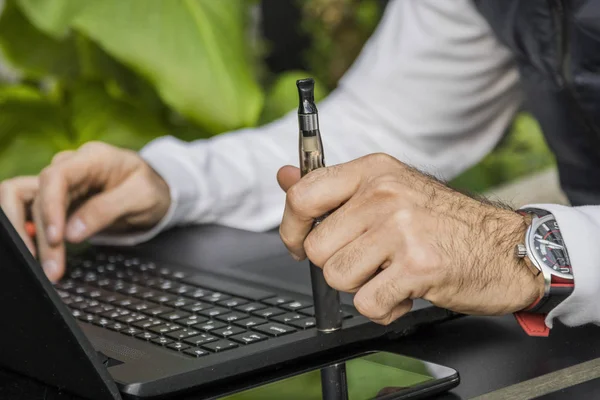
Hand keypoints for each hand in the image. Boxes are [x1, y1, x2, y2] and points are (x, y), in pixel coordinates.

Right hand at [0, 142, 170, 281]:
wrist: (155, 190)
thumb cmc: (150, 187)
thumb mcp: (141, 196)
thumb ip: (107, 209)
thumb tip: (72, 232)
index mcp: (91, 158)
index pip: (56, 176)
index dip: (50, 207)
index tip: (56, 238)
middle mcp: (69, 168)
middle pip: (36, 194)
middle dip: (39, 233)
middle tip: (51, 267)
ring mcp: (61, 186)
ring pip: (28, 206)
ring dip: (30, 237)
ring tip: (45, 268)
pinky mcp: (58, 203)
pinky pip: (36, 218)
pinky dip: (36, 239)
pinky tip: (42, 258)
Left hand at [277, 153, 543, 324]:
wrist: (505, 246)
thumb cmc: (445, 221)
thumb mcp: (389, 188)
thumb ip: (333, 188)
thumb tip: (284, 176)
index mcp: (373, 171)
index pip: (303, 195)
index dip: (292, 228)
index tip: (301, 243)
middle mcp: (385, 194)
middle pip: (318, 248)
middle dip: (339, 266)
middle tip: (371, 261)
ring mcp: (402, 229)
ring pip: (339, 278)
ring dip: (363, 286)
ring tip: (393, 273)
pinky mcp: (418, 266)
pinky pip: (367, 303)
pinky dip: (384, 308)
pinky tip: (405, 291)